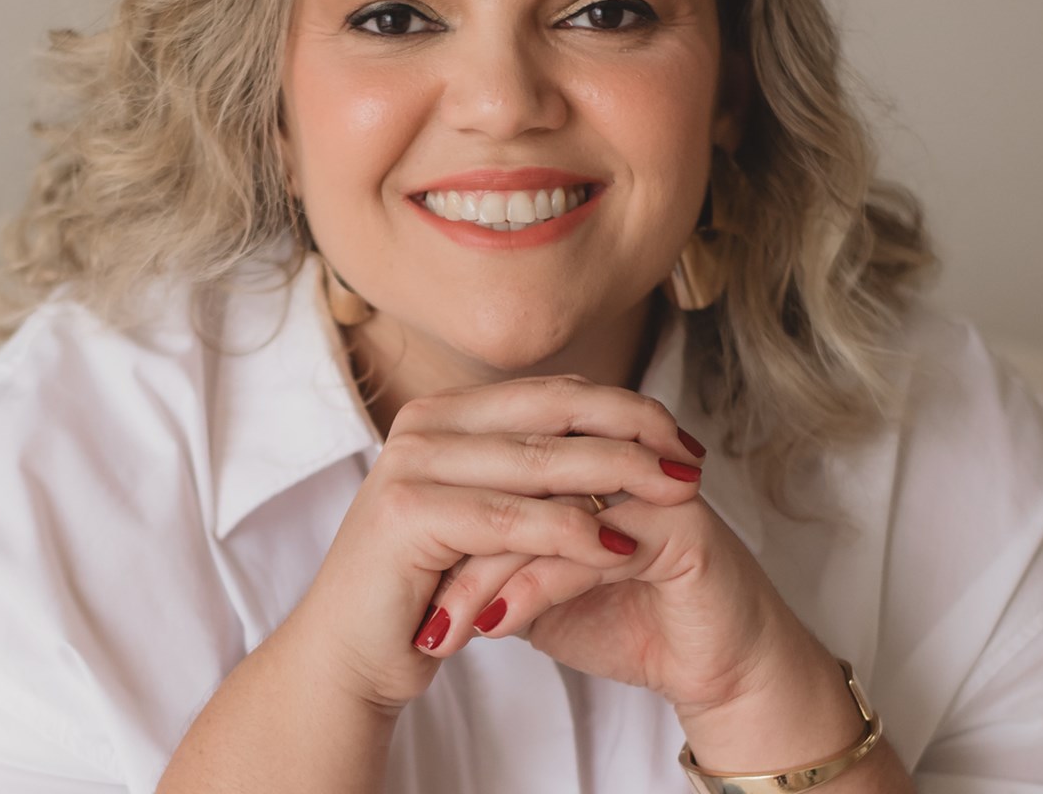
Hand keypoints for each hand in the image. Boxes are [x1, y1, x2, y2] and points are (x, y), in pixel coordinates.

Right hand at [284, 374, 704, 714]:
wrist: (350, 652)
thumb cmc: (425, 585)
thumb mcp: (484, 512)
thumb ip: (529, 471)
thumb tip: (619, 441)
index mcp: (446, 411)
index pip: (552, 391)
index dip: (624, 407)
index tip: (679, 435)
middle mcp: (425, 422)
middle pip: (553, 411)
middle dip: (633, 431)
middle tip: (692, 459)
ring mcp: (412, 462)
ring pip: (540, 460)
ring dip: (619, 476)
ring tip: (678, 496)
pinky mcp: (409, 514)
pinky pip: (511, 518)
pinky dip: (572, 530)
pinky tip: (620, 544)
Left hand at [414, 439, 808, 716]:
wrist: (711, 665)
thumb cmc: (625, 615)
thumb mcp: (541, 586)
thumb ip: (496, 551)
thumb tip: (425, 550)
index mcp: (582, 451)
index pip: (497, 462)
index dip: (446, 517)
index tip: (397, 580)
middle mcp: (616, 451)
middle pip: (513, 477)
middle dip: (455, 548)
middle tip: (412, 606)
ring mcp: (649, 480)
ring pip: (544, 512)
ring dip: (485, 573)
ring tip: (444, 627)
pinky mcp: (678, 524)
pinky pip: (588, 551)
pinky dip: (534, 589)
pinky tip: (496, 625)